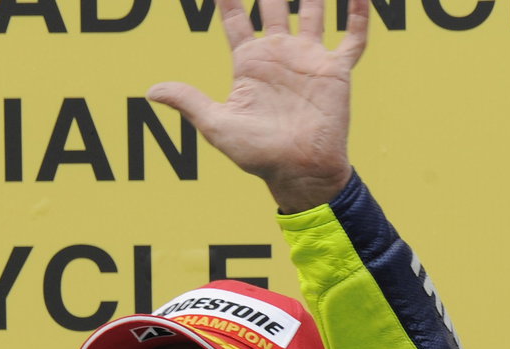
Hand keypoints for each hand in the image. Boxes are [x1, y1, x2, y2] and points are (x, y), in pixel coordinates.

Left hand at [148, 0, 367, 212]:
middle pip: (272, 6)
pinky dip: (359, 15)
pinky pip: (352, 37)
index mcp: (250, 63)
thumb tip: (151, 91)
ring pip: (312, 12)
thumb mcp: (217, 125)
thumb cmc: (258, 154)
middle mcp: (279, 55)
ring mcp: (309, 60)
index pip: (234, 20)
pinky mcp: (336, 70)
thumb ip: (189, 101)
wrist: (300, 171)